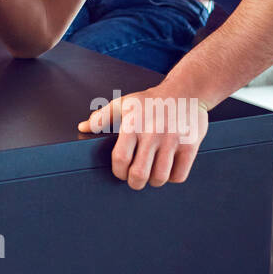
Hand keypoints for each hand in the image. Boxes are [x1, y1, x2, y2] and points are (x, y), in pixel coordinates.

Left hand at [76, 85, 208, 189]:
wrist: (186, 91)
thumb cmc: (151, 100)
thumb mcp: (125, 104)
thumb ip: (102, 117)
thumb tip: (83, 127)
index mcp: (133, 125)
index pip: (120, 159)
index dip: (118, 172)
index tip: (121, 172)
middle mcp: (152, 134)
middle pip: (139, 174)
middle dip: (135, 182)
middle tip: (136, 179)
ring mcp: (172, 140)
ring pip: (160, 178)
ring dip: (154, 181)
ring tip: (152, 174)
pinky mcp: (190, 146)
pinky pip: (178, 175)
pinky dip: (172, 178)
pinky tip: (169, 170)